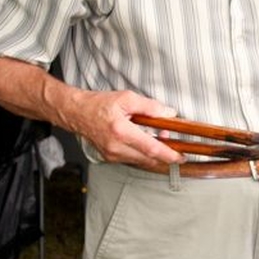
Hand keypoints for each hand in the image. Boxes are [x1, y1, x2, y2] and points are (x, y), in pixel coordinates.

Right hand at [68, 89, 182, 171]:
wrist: (77, 113)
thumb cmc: (99, 104)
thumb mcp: (127, 98)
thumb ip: (150, 107)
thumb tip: (169, 113)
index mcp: (121, 131)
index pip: (151, 148)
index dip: (169, 154)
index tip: (181, 156)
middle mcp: (116, 147)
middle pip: (149, 158)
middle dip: (165, 153)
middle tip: (174, 143)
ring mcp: (112, 155)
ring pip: (142, 161)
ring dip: (154, 153)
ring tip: (160, 138)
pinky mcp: (110, 158)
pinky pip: (133, 159)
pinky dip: (143, 153)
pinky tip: (145, 142)